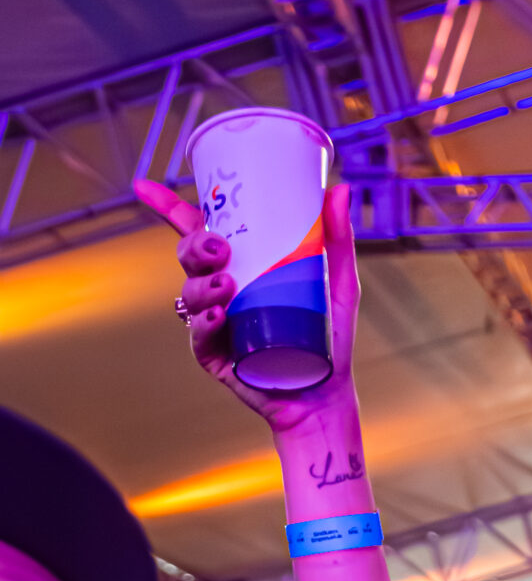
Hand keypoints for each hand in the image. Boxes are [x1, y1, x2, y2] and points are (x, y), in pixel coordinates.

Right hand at [133, 175, 360, 433]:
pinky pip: (198, 336)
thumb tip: (339, 190)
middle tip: (221, 250)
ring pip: (189, 293)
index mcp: (241, 263)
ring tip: (226, 286)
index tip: (143, 188)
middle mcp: (221, 289)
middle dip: (195, 247)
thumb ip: (337, 239)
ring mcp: (214, 322)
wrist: (326, 392)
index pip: (197, 230)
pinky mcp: (215, 356)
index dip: (167, 207)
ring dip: (201, 286)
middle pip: (188, 256)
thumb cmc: (328, 335)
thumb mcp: (338, 282)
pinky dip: (205, 324)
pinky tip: (219, 317)